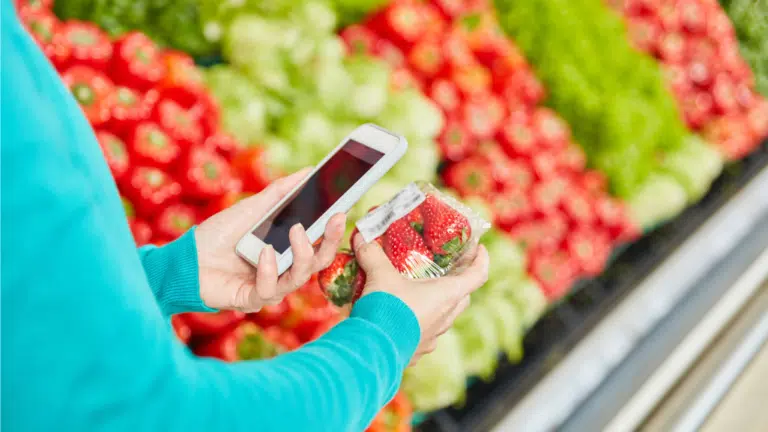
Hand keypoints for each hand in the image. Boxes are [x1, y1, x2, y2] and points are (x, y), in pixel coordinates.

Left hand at [195, 169, 346, 311]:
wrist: (184, 259)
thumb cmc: (218, 235)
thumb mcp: (252, 208)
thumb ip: (280, 192)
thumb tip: (308, 170)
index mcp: (286, 251)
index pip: (319, 243)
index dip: (333, 230)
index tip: (343, 210)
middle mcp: (283, 271)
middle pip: (318, 263)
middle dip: (330, 241)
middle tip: (337, 218)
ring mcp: (269, 287)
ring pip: (298, 278)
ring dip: (301, 254)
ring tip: (296, 231)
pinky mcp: (251, 300)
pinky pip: (269, 290)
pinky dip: (268, 270)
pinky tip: (264, 253)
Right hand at [352, 234, 488, 364]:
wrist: (372, 350)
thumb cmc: (386, 309)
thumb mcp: (379, 276)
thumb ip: (372, 254)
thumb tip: (362, 236)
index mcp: (447, 295)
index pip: (478, 275)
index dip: (481, 259)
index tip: (479, 248)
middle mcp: (446, 317)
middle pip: (463, 297)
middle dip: (459, 282)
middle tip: (447, 270)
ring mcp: (433, 337)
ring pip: (444, 317)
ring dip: (438, 305)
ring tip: (420, 293)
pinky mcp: (417, 350)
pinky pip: (424, 334)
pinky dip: (418, 323)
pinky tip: (401, 318)